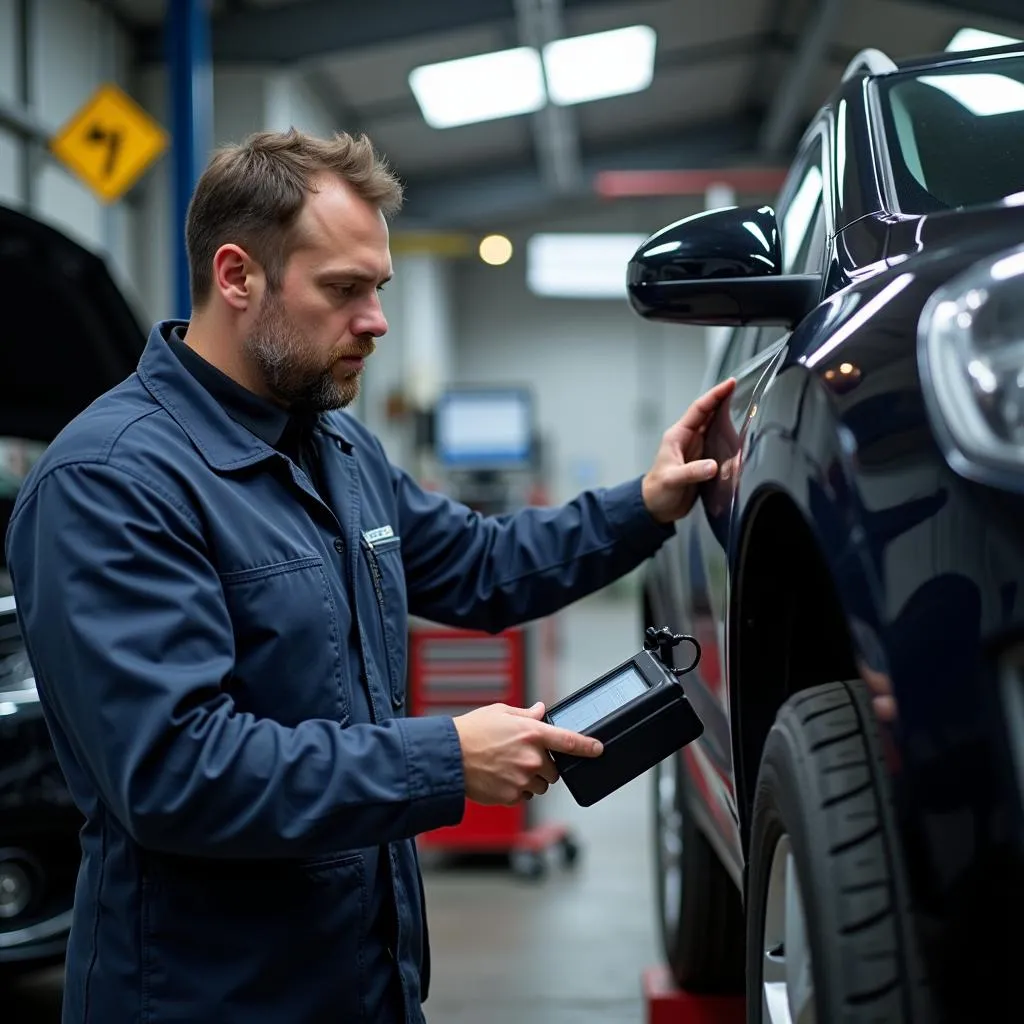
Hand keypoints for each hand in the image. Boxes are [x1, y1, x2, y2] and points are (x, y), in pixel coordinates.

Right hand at [452, 701, 602, 806]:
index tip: (598, 749)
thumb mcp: (500, 712)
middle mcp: (531, 758)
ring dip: (531, 780)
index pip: (570, 741)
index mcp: (532, 733)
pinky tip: (500, 778)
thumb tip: (540, 711)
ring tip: (507, 768)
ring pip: (540, 786)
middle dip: (543, 766)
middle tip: (521, 757)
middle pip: (554, 770)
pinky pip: (524, 796)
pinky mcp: (511, 796)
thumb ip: (526, 714)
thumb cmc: (471, 732)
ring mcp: (522, 779)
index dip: (588, 746)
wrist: (448, 757)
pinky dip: (517, 790)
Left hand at [642, 378, 736, 523]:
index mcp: (678, 436)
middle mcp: (689, 439)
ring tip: (747, 409)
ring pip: (717, 428)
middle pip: (710, 414)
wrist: (657, 507)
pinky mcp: (705, 462)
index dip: (715, 395)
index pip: (699, 409)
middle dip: (725, 400)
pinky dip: (731, 441)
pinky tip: (742, 439)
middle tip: (742, 389)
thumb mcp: (672, 480)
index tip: (730, 384)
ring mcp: (698, 450)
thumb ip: (691, 472)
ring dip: (730, 419)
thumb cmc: (658, 491)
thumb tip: (712, 466)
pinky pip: (721, 446)